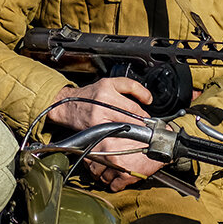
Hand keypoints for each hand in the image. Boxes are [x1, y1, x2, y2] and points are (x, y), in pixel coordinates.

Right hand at [46, 78, 165, 190]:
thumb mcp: (110, 82)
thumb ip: (131, 86)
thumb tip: (149, 99)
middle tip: (150, 132)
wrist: (69, 106)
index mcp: (107, 90)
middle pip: (130, 120)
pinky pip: (115, 138)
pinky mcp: (95, 132)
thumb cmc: (91, 94)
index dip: (145, 117)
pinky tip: (126, 140)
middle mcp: (102, 105)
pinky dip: (123, 140)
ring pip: (124, 131)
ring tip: (140, 136)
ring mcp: (98, 120)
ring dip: (135, 135)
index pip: (134, 107)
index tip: (153, 122)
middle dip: (142, 128)